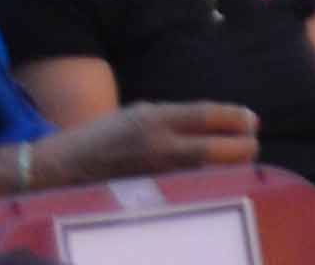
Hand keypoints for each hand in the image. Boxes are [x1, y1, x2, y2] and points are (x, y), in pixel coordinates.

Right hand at [47, 105, 260, 179]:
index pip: (207, 116)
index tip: (253, 121)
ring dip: (230, 168)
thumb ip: (176, 119)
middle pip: (217, 149)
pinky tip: (214, 182)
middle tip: (251, 144)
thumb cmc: (103, 138)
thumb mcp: (139, 114)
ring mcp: (156, 176)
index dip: (236, 118)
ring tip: (237, 162)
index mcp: (154, 119)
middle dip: (243, 147)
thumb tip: (218, 126)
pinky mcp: (151, 199)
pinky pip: (192, 191)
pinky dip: (209, 185)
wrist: (61, 171)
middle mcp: (157, 147)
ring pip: (210, 174)